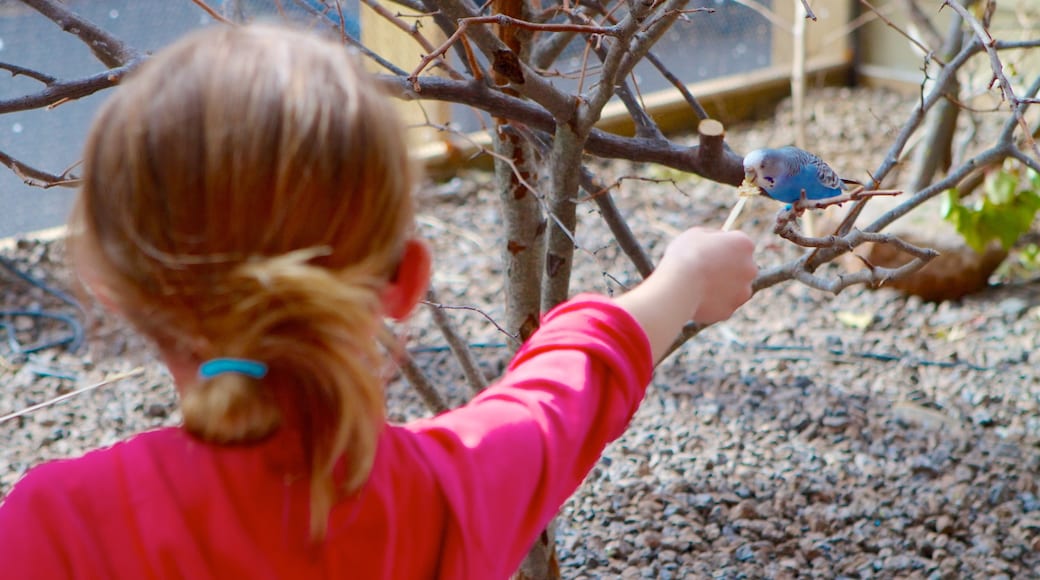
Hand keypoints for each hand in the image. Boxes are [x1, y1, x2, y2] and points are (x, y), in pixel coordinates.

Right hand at [615, 227, 756, 362]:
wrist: (679, 285)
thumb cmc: (686, 255)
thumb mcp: (696, 234)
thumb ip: (712, 236)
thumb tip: (716, 241)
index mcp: (744, 244)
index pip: (738, 243)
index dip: (722, 246)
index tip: (708, 250)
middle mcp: (750, 268)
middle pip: (740, 267)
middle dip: (726, 268)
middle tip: (703, 269)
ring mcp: (742, 292)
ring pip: (733, 289)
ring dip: (720, 287)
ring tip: (697, 286)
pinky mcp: (730, 311)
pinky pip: (721, 305)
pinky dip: (711, 303)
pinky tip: (696, 299)